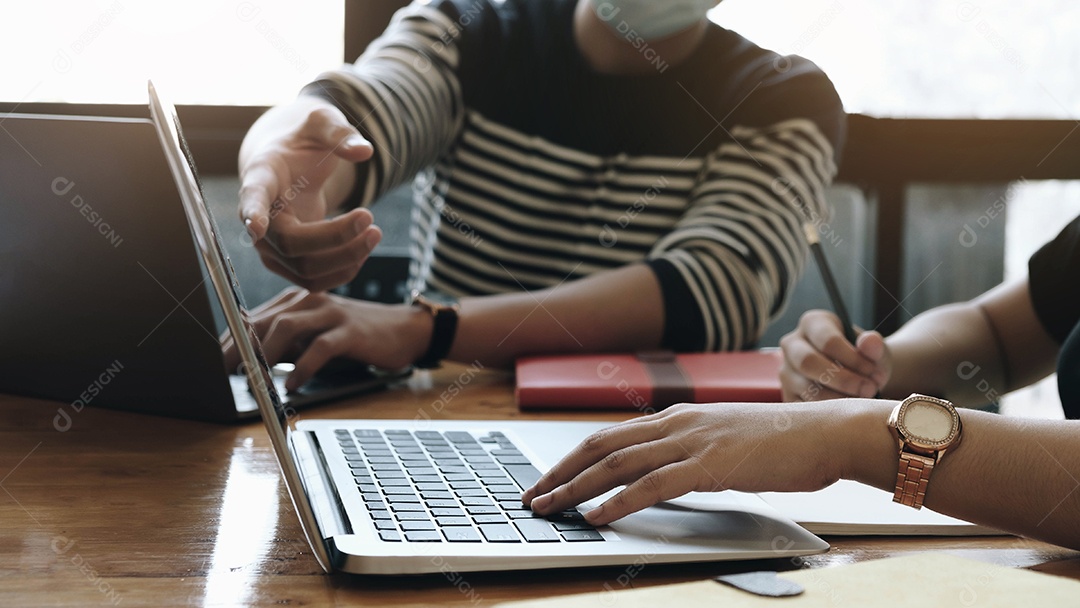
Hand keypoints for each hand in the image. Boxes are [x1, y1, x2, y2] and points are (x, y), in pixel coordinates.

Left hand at [223, 288, 430, 389]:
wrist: (405, 330)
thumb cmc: (357, 336)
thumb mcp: (316, 336)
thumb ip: (288, 342)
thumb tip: (251, 361)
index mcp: (298, 301)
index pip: (253, 319)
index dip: (231, 342)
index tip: (216, 364)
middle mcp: (310, 301)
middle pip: (263, 321)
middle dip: (239, 349)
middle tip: (226, 374)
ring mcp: (331, 313)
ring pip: (287, 327)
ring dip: (265, 354)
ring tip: (255, 378)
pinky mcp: (350, 330)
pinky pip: (320, 347)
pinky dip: (303, 367)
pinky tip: (294, 384)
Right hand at [238, 96, 381, 290]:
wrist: (290, 166)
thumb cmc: (304, 143)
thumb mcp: (322, 123)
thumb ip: (340, 133)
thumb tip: (364, 151)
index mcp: (262, 176)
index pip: (252, 197)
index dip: (252, 212)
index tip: (256, 225)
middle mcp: (260, 217)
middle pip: (291, 244)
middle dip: (336, 238)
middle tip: (370, 218)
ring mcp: (271, 246)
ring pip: (305, 270)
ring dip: (347, 258)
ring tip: (375, 233)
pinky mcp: (288, 264)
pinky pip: (314, 281)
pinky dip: (344, 271)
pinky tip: (363, 248)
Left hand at [523, 401, 868, 526]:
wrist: (827, 432)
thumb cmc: (782, 442)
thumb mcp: (724, 442)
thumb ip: (688, 453)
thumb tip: (660, 477)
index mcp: (677, 417)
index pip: (610, 435)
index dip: (572, 458)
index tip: (548, 479)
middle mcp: (677, 423)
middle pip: (601, 445)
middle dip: (560, 473)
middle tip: (532, 496)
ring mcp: (692, 441)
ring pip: (618, 463)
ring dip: (577, 488)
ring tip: (550, 508)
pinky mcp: (711, 464)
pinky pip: (653, 484)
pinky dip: (619, 501)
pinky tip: (598, 516)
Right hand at [779, 310, 889, 400]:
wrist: (857, 377)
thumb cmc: (864, 359)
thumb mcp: (874, 350)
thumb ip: (874, 346)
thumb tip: (870, 342)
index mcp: (813, 323)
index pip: (828, 341)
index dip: (854, 360)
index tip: (875, 374)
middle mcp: (792, 344)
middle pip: (808, 362)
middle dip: (843, 380)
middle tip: (868, 390)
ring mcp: (786, 371)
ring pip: (806, 388)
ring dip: (839, 398)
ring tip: (861, 401)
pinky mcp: (787, 395)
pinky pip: (804, 407)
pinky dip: (828, 412)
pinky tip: (847, 410)